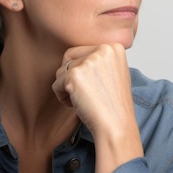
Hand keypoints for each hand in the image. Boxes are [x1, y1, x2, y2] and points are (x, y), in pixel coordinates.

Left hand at [52, 43, 143, 172]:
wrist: (117, 125)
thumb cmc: (114, 104)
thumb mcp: (114, 72)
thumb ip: (98, 59)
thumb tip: (72, 56)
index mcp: (114, 47)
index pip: (81, 50)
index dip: (81, 70)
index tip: (94, 86)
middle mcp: (102, 50)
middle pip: (69, 58)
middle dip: (71, 77)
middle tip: (86, 93)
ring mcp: (88, 61)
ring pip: (61, 71)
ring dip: (67, 87)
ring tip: (83, 99)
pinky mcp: (74, 75)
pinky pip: (56, 84)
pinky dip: (62, 96)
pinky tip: (77, 104)